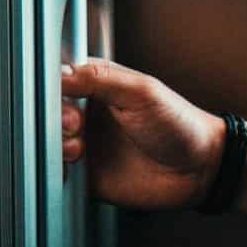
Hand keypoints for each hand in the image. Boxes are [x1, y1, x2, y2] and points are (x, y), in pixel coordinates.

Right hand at [60, 58, 227, 210]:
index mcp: (100, 85)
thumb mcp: (142, 92)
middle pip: (48, 112)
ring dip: (56, 144)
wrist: (198, 169)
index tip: (58, 95)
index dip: (52, 87)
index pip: (60, 78)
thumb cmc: (179, 123)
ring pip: (47, 141)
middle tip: (76, 124)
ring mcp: (86, 143)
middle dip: (55, 118)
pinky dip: (55, 168)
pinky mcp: (85, 174)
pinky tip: (74, 165)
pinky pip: (56, 171)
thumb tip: (62, 72)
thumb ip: (100, 79)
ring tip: (80, 147)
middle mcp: (89, 113)